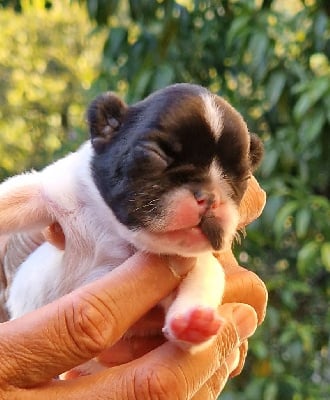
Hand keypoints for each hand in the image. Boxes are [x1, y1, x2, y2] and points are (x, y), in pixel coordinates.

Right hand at [0, 252, 260, 399]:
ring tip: (232, 338)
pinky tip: (202, 372)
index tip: (178, 255)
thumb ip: (14, 253)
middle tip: (237, 312)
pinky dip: (183, 399)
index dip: (142, 284)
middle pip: (140, 388)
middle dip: (197, 345)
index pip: (87, 322)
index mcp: (2, 367)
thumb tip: (60, 231)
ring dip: (202, 376)